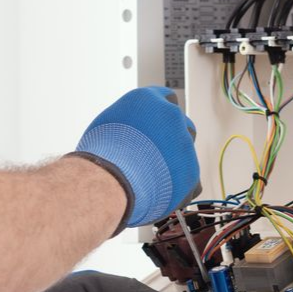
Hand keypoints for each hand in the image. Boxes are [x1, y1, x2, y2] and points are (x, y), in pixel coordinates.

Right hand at [71, 86, 199, 233]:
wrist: (111, 182)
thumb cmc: (100, 155)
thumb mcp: (107, 126)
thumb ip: (127, 122)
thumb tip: (129, 131)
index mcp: (150, 101)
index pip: (166, 98)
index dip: (160, 115)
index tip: (154, 125)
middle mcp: (172, 117)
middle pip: (182, 123)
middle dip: (172, 137)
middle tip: (154, 153)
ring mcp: (185, 145)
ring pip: (187, 152)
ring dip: (176, 161)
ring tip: (153, 175)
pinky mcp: (191, 172)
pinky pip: (190, 181)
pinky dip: (178, 188)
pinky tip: (160, 193)